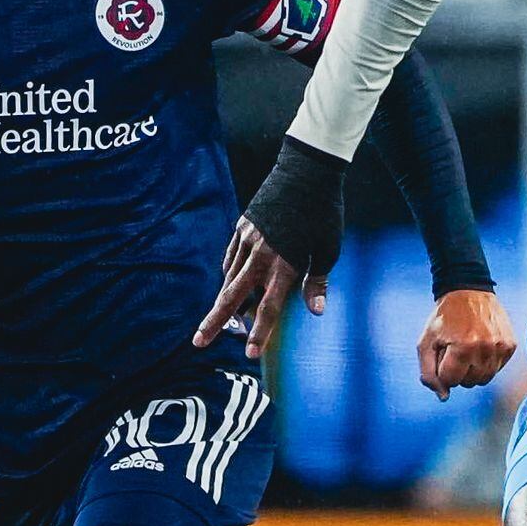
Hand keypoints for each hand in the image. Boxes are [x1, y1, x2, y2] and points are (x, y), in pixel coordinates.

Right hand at [198, 217, 323, 360]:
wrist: (306, 171)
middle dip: (215, 321)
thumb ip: (317, 281)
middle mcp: (261, 254)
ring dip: (223, 300)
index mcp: (285, 263)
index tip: (249, 354)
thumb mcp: (328, 249)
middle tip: (198, 342)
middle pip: (233, 295)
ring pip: (230, 276)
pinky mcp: (243, 226)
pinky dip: (229, 273)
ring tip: (215, 321)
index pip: (270, 306)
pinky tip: (229, 284)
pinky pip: (231, 257)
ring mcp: (248, 239)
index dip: (261, 332)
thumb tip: (315, 310)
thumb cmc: (323, 213)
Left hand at [418, 288, 518, 395]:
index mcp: (462, 348)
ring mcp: (500, 348)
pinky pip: (497, 368)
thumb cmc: (444, 318)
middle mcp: (485, 349)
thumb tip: (444, 397)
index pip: (450, 381)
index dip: (443, 369)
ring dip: (473, 369)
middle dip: (459, 371)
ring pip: (484, 379)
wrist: (468, 290)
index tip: (444, 352)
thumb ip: (429, 373)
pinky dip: (487, 362)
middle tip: (456, 349)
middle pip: (469, 383)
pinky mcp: (510, 345)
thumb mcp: (426, 343)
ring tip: (468, 348)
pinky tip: (481, 345)